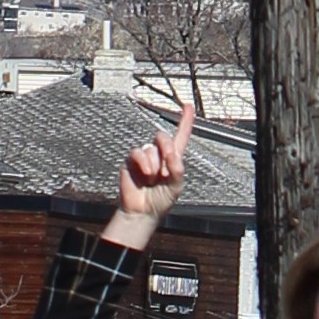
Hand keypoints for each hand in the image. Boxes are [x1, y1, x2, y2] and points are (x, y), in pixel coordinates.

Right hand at [112, 96, 194, 233]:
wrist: (142, 212)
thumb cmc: (160, 201)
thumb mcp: (176, 187)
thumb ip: (177, 169)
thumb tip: (172, 154)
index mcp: (173, 159)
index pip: (180, 136)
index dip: (185, 120)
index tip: (187, 106)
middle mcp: (159, 155)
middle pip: (163, 136)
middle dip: (165, 147)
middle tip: (166, 163)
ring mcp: (145, 157)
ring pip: (151, 148)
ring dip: (154, 165)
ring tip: (152, 180)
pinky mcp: (131, 161)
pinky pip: (137, 153)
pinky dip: (143, 163)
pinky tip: (144, 174)